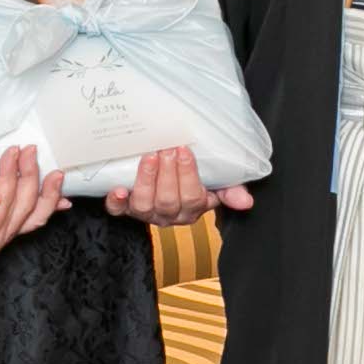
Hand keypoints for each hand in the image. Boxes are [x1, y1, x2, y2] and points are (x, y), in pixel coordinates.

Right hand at [0, 146, 63, 259]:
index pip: (5, 203)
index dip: (11, 175)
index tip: (12, 151)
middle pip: (23, 207)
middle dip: (30, 176)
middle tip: (30, 150)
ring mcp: (2, 237)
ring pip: (34, 216)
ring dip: (48, 193)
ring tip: (57, 173)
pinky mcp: (3, 231)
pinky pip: (32, 222)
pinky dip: (48, 209)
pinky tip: (63, 201)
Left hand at [104, 144, 251, 227]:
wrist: (166, 181)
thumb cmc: (193, 180)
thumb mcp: (215, 184)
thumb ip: (230, 190)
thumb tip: (246, 201)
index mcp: (191, 210)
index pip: (192, 198)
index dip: (188, 175)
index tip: (185, 150)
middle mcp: (168, 215)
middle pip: (167, 201)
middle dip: (167, 173)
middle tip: (167, 148)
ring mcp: (145, 213)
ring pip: (144, 205)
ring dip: (146, 180)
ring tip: (149, 157)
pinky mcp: (125, 209)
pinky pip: (118, 211)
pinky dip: (116, 202)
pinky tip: (117, 189)